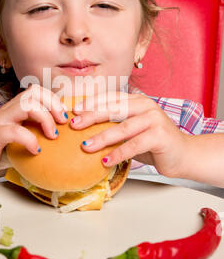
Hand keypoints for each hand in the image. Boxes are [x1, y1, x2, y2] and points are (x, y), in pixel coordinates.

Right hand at [0, 84, 68, 184]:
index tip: (64, 117)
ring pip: (26, 105)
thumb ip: (37, 134)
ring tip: (52, 136)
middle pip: (34, 92)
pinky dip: (30, 140)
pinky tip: (35, 151)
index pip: (37, 91)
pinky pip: (15, 130)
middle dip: (53, 105)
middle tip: (62, 123)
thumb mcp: (21, 140)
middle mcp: (8, 110)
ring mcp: (0, 120)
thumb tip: (63, 139)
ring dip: (45, 119)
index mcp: (15, 109)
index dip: (54, 100)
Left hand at [70, 92, 189, 177]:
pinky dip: (118, 153)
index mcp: (138, 100)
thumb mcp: (132, 130)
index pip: (111, 97)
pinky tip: (105, 161)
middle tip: (74, 124)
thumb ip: (115, 125)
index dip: (92, 102)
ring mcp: (155, 119)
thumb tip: (84, 128)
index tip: (74, 110)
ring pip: (123, 128)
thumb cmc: (154, 143)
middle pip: (114, 109)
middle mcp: (146, 106)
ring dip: (102, 138)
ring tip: (85, 146)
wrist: (183, 155)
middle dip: (91, 116)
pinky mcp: (160, 136)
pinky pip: (134, 145)